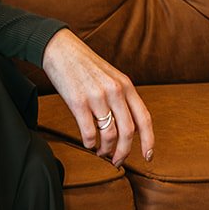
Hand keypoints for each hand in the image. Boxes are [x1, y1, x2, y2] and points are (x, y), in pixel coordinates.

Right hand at [41, 27, 154, 167]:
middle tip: (117, 161)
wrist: (59, 48)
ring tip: (100, 151)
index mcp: (125, 84)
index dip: (149, 141)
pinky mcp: (78, 101)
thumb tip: (131, 129)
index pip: (144, 118)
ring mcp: (96, 96)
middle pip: (128, 132)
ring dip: (106, 150)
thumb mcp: (111, 76)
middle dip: (123, 152)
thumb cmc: (85, 64)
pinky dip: (89, 143)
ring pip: (109, 135)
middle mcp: (114, 90)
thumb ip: (122, 98)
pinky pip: (89, 133)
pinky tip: (88, 142)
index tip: (148, 157)